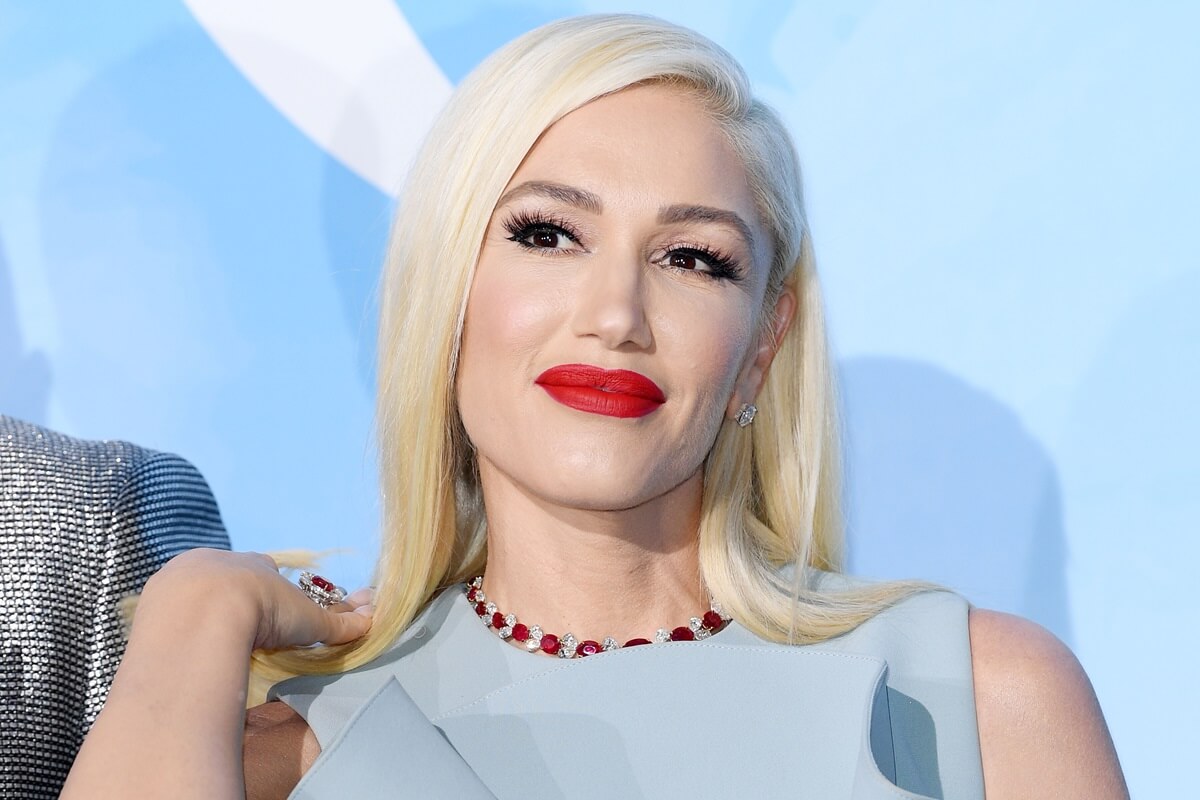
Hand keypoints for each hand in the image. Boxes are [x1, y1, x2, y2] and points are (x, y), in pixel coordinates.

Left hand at [144, 548, 372, 650]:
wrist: (201, 614)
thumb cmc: (262, 610)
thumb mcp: (306, 620)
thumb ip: (337, 623)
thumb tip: (371, 621)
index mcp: (253, 562)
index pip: (264, 571)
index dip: (269, 594)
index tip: (271, 618)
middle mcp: (217, 560)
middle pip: (227, 577)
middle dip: (233, 599)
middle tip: (241, 632)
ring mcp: (181, 576)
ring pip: (194, 590)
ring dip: (201, 610)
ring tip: (210, 642)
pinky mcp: (153, 595)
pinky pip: (166, 607)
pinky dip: (174, 623)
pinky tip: (183, 644)